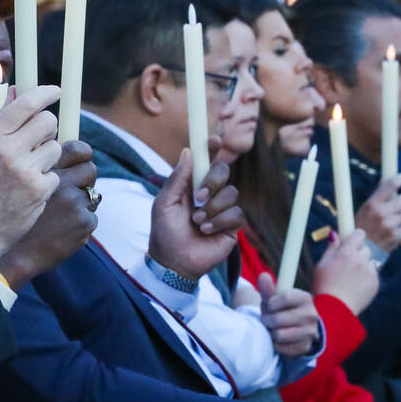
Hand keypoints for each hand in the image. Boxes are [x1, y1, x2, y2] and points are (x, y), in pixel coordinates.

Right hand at [0, 85, 61, 301]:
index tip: (56, 91)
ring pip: (55, 148)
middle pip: (48, 122)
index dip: (45, 94)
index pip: (25, 104)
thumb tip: (16, 90)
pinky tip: (28, 192)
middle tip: (39, 140)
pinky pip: (55, 174)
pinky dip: (46, 182)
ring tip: (29, 171)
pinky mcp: (39, 191)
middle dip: (47, 129)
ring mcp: (24, 171)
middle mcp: (6, 151)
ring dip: (47, 157)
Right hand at [0, 140, 97, 287]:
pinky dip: (79, 226)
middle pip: (90, 170)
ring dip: (81, 204)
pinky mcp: (83, 223)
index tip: (79, 160)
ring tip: (60, 217)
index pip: (78, 149)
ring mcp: (74, 203)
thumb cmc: (9, 217)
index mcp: (45, 169)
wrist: (12, 254)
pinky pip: (90, 218)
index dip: (82, 154)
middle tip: (71, 192)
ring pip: (92, 196)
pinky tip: (61, 233)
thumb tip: (60, 155)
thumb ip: (38, 169)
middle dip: (84, 180)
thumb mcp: (18, 184)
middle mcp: (61, 183)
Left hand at [148, 151, 242, 278]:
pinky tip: (206, 231)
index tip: (214, 139)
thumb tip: (188, 151)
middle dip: (213, 181)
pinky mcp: (231, 226)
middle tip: (198, 198)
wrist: (173, 262)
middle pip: (224, 172)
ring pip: (231, 193)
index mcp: (192, 185)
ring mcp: (222, 209)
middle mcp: (209, 194)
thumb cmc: (165, 233)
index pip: (206, 161)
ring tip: (197, 222)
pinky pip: (236, 213)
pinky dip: (219, 221)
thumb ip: (177, 178)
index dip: (211, 148)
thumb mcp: (164, 203)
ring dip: (213, 208)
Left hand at [256, 274, 320, 357]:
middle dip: (267, 319)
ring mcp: (310, 332)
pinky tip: (278, 338)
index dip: (270, 303)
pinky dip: (275, 343)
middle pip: (277, 319)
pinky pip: (280, 347)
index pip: (284, 298)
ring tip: (273, 328)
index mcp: (305, 298)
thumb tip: (263, 276)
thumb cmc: (282, 309)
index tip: (269, 305)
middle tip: (268, 318)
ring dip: (270, 332)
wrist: (298, 328)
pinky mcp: (304, 347)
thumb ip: (268, 289)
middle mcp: (311, 315)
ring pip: (278, 334)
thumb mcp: (276, 298)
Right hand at [312, 230, 378, 314]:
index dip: (356, 237)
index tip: (353, 241)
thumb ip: (331, 248)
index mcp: (346, 253)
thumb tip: (334, 234)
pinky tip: (355, 287)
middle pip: (366, 249)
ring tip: (350, 279)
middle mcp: (360, 260)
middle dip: (359, 253)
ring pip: (370, 263)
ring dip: (363, 267)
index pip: (359, 234)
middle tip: (348, 264)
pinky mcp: (375, 283)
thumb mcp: (322, 264)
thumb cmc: (324, 286)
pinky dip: (366, 279)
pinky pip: (373, 275)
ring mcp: (369, 272)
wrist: (334, 309)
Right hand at [353, 174, 400, 251]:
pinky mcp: (396, 237)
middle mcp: (381, 214)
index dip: (399, 178)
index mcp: (371, 205)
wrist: (359, 252)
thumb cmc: (361, 228)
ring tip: (390, 222)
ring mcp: (390, 226)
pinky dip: (399, 229)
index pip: (389, 185)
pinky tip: (389, 233)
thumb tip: (389, 184)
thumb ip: (377, 199)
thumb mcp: (363, 211)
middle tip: (397, 204)